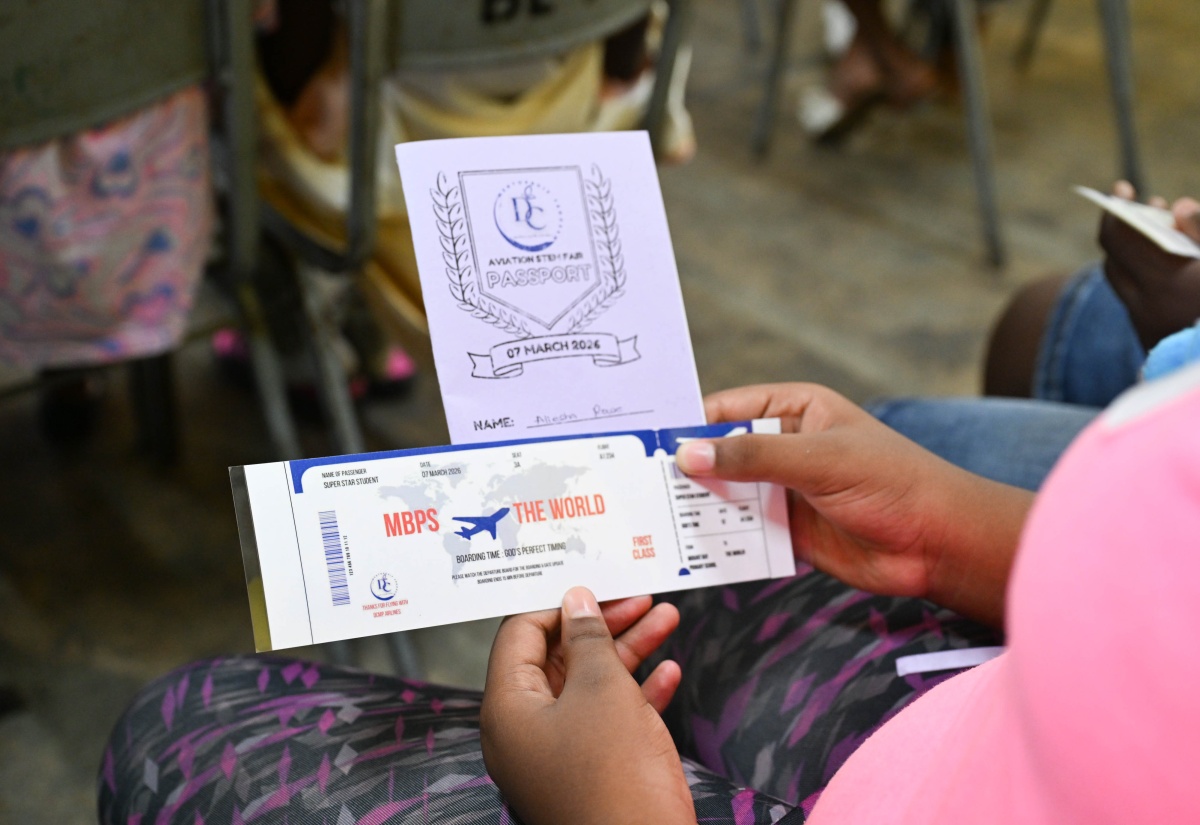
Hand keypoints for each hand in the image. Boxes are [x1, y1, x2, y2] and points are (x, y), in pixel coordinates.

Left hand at [481, 588, 695, 824]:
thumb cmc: (613, 779)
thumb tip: (576, 602)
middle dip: (603, 624)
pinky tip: (670, 671)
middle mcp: (525, 730)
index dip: (558, 604)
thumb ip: (588, 639)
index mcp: (508, 708)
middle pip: (558, 657)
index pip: (519, 634)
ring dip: (629, 650)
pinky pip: (610, 720)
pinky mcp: (591, 772)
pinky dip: (638, 693)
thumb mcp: (603, 689)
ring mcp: (558, 754)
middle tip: (639, 596)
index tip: (596, 582)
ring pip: (590, 685)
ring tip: (667, 617)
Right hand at [676, 383, 1032, 627]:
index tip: (642, 441)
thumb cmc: (891, 482)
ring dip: (697, 509)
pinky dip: (718, 542)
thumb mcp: (818, 460)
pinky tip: (685, 550)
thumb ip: (751, 459)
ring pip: (727, 497)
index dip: (687, 423)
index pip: (727, 410)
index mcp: (794, 410)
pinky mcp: (788, 533)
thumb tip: (687, 455)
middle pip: (720, 455)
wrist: (938, 544)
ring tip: (648, 520)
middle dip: (684, 470)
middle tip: (634, 484)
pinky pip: (743, 534)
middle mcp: (784, 447)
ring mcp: (784, 491)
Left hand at [1101, 180, 1199, 350]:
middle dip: (1127, 230)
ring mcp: (1146, 325)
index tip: (1121, 189)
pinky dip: (1145, 277)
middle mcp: (1148, 305)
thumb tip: (1179, 206)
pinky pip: (1136, 300)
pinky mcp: (1151, 340)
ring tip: (1166, 229)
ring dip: (1135, 254)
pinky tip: (1169, 264)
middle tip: (1152, 206)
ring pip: (1123, 281)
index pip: (1116, 240)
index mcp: (1169, 281)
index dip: (1115, 211)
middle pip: (1115, 259)